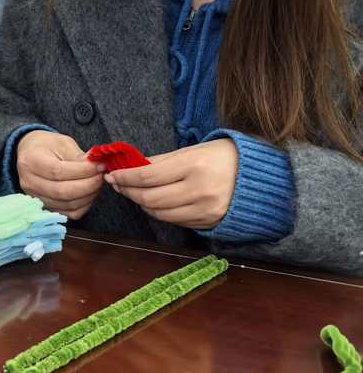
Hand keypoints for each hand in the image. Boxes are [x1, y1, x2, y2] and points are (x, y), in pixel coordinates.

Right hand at [15, 131, 104, 219]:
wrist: (30, 153)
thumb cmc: (46, 145)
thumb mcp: (62, 143)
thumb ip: (79, 156)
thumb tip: (96, 166)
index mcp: (31, 161)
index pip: (58, 172)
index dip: (83, 171)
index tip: (99, 166)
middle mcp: (29, 182)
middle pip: (63, 192)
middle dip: (89, 185)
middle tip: (101, 175)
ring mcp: (35, 197)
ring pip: (68, 204)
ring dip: (88, 195)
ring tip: (96, 182)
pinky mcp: (45, 207)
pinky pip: (69, 213)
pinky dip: (84, 205)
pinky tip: (88, 193)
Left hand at [105, 139, 238, 228]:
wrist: (260, 176)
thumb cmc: (222, 157)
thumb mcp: (191, 150)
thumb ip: (160, 161)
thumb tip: (131, 167)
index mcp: (193, 166)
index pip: (147, 176)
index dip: (124, 177)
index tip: (112, 175)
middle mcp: (199, 191)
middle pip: (150, 198)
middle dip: (128, 192)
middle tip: (118, 184)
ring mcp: (206, 210)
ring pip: (160, 213)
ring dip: (142, 203)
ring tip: (134, 192)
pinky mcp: (210, 222)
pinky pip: (176, 221)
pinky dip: (161, 212)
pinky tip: (155, 202)